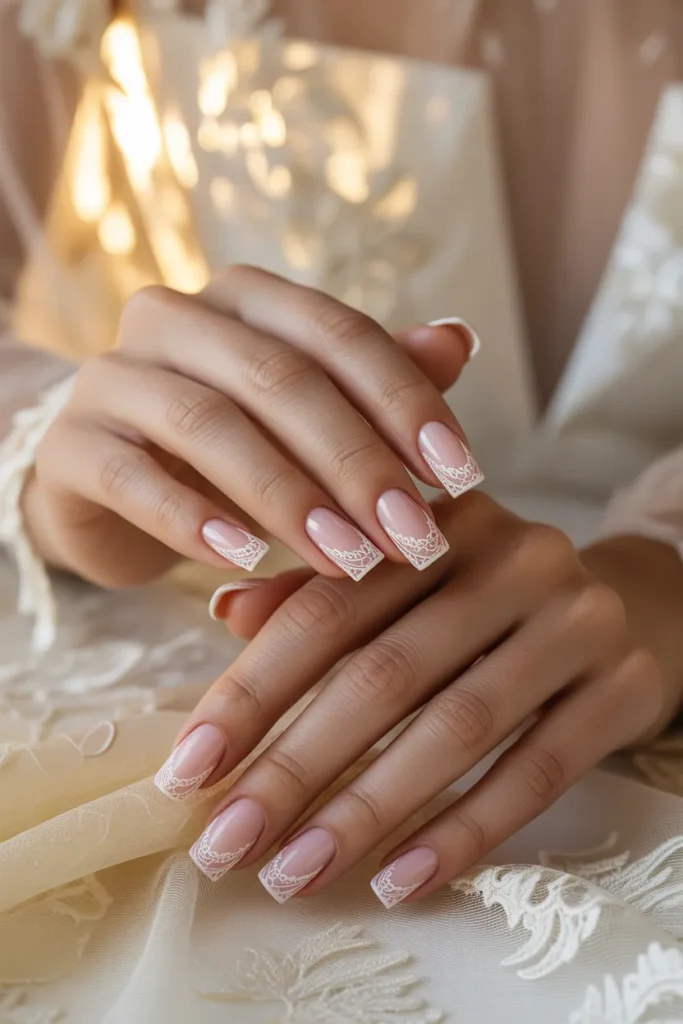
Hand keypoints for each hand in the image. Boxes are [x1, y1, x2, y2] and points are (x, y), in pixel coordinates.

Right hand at [25, 267, 480, 586]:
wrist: (112, 485)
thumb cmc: (228, 447)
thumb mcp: (307, 415)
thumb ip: (375, 380)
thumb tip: (459, 340)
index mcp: (244, 298)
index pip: (337, 332)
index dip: (406, 400)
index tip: (462, 475)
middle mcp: (175, 319)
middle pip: (279, 378)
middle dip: (357, 462)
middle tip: (412, 536)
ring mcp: (112, 378)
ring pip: (210, 425)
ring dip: (289, 499)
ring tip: (349, 561)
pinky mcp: (71, 446)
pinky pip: (134, 479)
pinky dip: (194, 521)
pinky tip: (247, 562)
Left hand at [155, 496, 682, 903]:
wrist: (637, 602)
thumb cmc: (492, 599)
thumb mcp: (411, 575)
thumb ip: (322, 591)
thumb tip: (225, 609)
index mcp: (437, 523)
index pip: (327, 607)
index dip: (251, 691)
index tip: (188, 773)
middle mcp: (511, 558)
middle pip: (383, 672)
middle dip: (294, 767)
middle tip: (227, 844)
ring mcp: (575, 620)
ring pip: (455, 726)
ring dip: (365, 811)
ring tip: (293, 872)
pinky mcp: (624, 684)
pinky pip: (536, 769)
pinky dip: (463, 830)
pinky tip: (400, 879)